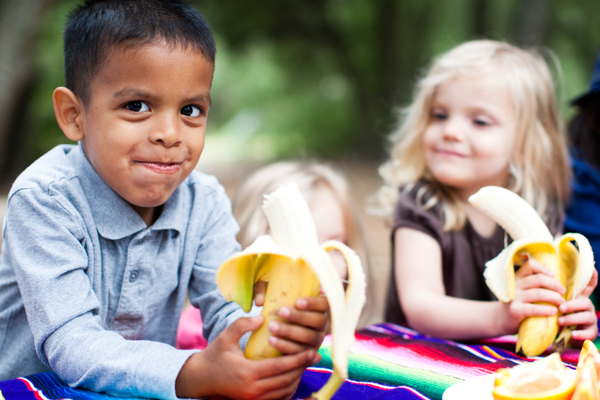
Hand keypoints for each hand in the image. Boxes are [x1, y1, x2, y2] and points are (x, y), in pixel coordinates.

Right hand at [176, 315, 316, 399]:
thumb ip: (242, 324)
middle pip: (286, 380)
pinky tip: (294, 375)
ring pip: (284, 391)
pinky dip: (289, 388)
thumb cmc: (214, 355)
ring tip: (307, 363)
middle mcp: (252, 389)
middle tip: (314, 355)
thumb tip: (262, 316)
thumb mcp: (225, 337)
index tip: (310, 350)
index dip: (298, 359)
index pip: (280, 367)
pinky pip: (277, 398)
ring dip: (297, 378)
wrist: (200, 378)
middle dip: (302, 368)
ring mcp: (253, 398)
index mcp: (247, 373)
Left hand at [254, 281, 329, 354]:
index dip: (313, 303)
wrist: (278, 334)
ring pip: (309, 337)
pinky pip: (299, 352)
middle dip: (300, 316)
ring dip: (290, 331)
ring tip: (272, 326)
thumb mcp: (272, 296)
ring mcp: (317, 340)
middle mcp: (322, 324)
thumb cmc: (278, 307)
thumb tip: (259, 301)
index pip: (324, 303)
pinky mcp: (307, 354)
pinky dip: (285, 346)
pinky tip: (272, 340)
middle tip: (281, 311)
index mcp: (319, 308)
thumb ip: (263, 292)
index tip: (297, 301)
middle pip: (318, 320)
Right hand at [501, 258, 565, 332]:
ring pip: (539, 293)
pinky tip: (554, 312)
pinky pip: (534, 308)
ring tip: (562, 303)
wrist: (501, 319)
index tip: (553, 276)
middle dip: (555, 285)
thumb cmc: (518, 305)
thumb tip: (559, 284)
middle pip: (539, 279)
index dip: (544, 268)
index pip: (530, 265)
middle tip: (563, 292)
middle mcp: (515, 285)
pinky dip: (546, 310)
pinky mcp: (515, 310)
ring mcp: (514, 297)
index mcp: (518, 278)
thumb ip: (534, 286)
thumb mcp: (522, 291)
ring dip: (555, 298)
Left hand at [558, 268, 597, 342]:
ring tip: (560, 321)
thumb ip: (551, 292)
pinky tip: (573, 334)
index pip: (587, 285)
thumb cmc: (555, 314)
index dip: (591, 277)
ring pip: (587, 316)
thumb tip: (540, 278)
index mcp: (578, 297)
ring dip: (573, 318)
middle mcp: (586, 306)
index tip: (591, 268)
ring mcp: (589, 318)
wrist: (560, 335)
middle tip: (560, 308)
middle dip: (573, 304)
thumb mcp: (554, 302)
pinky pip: (589, 332)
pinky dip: (581, 334)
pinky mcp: (590, 331)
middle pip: (585, 301)